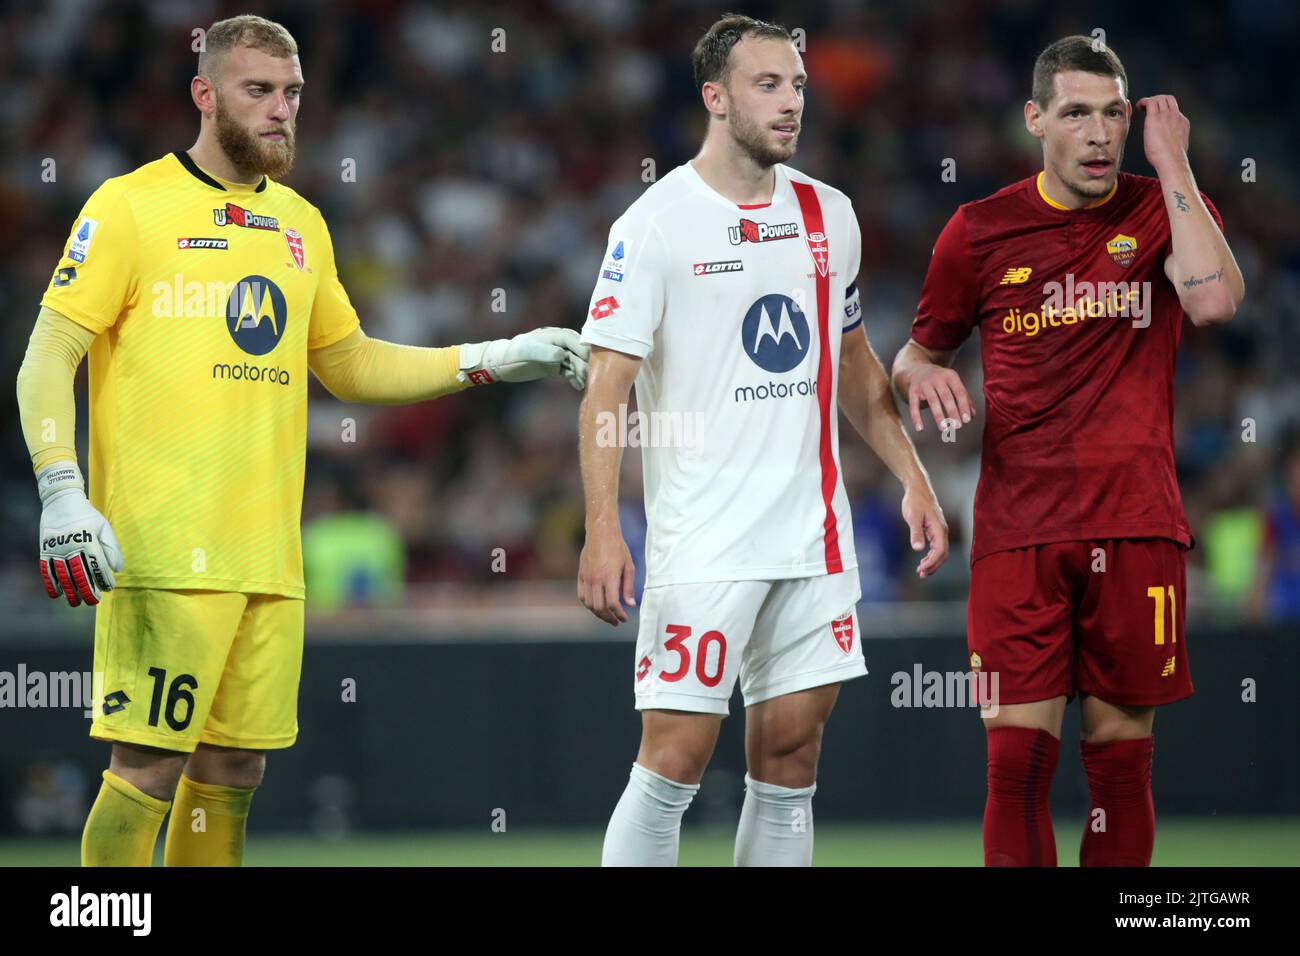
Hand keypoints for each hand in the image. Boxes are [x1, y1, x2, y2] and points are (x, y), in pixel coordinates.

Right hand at [37, 462, 122, 605]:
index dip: (104, 579)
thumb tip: (118, 569)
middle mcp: (72, 546)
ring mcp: (56, 548)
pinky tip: (57, 594)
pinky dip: (51, 583)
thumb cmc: (88, 516)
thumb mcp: (104, 527)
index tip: (110, 587)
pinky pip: (47, 570)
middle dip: (88, 590)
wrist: (61, 501)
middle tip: (94, 601)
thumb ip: (112, 548)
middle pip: (80, 574)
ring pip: (64, 575)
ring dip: (70, 591)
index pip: (98, 565)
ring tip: (77, 602)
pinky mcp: (45, 550)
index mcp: (89, 539)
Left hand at [458, 327, 589, 389]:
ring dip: (582, 373)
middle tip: (587, 378)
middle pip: (579, 352)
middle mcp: (559, 344)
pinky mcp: (555, 366)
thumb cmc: (513, 354)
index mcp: (555, 336)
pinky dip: (575, 378)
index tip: (591, 363)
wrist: (501, 363)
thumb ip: (544, 352)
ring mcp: (558, 355)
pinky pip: (570, 371)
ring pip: (577, 363)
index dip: (585, 351)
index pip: (576, 341)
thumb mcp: (527, 352)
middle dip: (585, 364)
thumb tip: (563, 355)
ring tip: (584, 384)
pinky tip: (578, 387)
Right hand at [578, 520, 636, 624]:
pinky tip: (596, 606)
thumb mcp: (628, 566)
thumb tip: (630, 605)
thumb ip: (628, 587)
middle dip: (609, 618)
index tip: (624, 619)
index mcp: (610, 577)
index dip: (619, 614)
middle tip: (616, 621)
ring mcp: (587, 578)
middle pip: (600, 607)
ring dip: (598, 614)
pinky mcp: (581, 575)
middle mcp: (596, 579)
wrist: (600, 533)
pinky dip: (589, 605)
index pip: (612, 603)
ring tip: (607, 616)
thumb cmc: (618, 548)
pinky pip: (582, 596)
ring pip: (589, 604)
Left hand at [901, 483, 948, 578]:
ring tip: (921, 571)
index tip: (921, 569)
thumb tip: (918, 549)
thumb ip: (916, 533)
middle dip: (933, 566)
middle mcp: (942, 531)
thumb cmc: (915, 501)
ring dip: (933, 563)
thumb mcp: (913, 517)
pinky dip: (931, 556)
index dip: (932, 563)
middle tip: (920, 574)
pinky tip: (923, 560)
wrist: (918, 489)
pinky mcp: (935, 530)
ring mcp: (940, 530)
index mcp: (939, 529)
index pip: (940, 551)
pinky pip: (937, 547)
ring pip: (941, 552)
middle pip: (943, 554)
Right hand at [904, 362, 973, 431]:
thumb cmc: (940, 381)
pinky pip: (914, 405)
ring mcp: (924, 384)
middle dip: (952, 412)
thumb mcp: (953, 384)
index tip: (967, 420)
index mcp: (950, 376)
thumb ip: (963, 398)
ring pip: (932, 401)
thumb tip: (971, 415)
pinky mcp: (913, 390)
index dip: (964, 406)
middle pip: (946, 396)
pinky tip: (920, 428)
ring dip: (938, 415)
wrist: (917, 370)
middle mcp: (937, 378)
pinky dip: (916, 417)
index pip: (959, 392)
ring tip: (943, 428)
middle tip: (957, 426)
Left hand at [1136, 95, 1189, 173]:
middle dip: (1158, 100)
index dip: (1164, 110)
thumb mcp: (1176, 146)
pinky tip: (1138, 107)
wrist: (1172, 160)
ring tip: (1142, 107)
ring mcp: (1167, 116)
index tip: (1156, 115)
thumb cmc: (1172, 160)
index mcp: (1182, 123)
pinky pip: (1150, 102)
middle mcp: (1176, 116)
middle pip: (1169, 99)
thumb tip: (1168, 145)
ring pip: (1160, 98)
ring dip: (1150, 100)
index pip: (1174, 110)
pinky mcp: (1155, 118)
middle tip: (1148, 107)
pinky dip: (1143, 102)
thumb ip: (1173, 140)